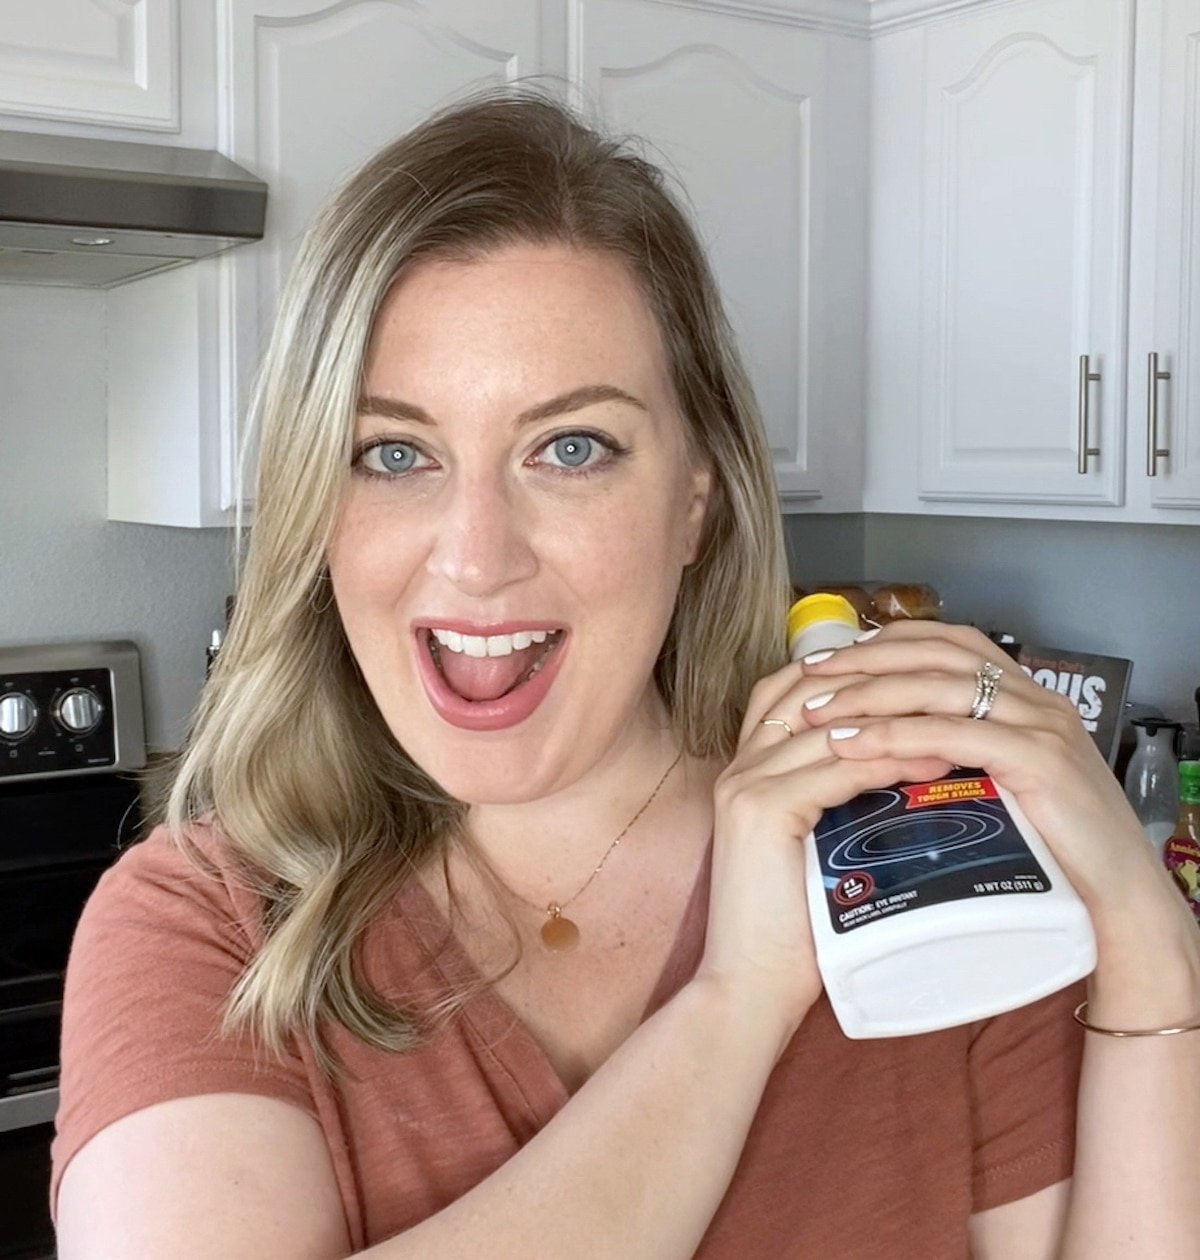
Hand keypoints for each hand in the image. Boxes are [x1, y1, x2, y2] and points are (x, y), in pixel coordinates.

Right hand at [694, 653, 955, 1054]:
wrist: (747, 986)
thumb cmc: (787, 931)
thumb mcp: (806, 850)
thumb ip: (830, 807)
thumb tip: (898, 779)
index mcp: (742, 772)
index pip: (784, 692)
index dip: (840, 675)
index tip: (902, 677)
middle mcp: (738, 768)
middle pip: (803, 692)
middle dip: (870, 680)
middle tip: (935, 687)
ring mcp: (745, 786)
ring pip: (829, 728)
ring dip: (895, 721)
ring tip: (954, 725)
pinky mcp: (763, 811)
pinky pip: (837, 770)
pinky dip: (888, 761)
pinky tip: (930, 763)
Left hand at [795, 620, 1186, 936]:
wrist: (1117, 896)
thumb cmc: (1054, 846)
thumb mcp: (1003, 782)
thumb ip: (960, 751)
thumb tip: (889, 741)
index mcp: (1026, 695)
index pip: (949, 642)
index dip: (889, 641)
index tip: (836, 655)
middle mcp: (1035, 699)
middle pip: (936, 655)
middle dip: (866, 662)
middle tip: (811, 676)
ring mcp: (1039, 725)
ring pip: (938, 688)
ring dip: (870, 696)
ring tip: (818, 713)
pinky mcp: (1037, 759)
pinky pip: (954, 734)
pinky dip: (898, 735)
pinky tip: (855, 746)